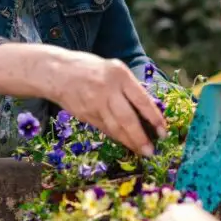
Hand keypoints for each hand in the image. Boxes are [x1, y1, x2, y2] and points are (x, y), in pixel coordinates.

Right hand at [42, 49, 166, 156]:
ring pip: (116, 128)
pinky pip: (105, 129)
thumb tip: (147, 112)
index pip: (142, 100)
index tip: (164, 132)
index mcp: (119, 75)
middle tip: (151, 151)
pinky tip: (125, 142)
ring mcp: (94, 104)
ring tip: (141, 151)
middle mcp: (107, 90)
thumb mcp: (114, 69)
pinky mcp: (85, 115)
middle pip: (128, 119)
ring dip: (130, 142)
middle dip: (141, 138)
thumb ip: (129, 87)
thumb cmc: (91, 68)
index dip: (154, 118)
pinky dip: (116, 136)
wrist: (57, 72)